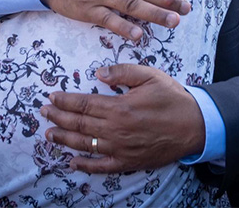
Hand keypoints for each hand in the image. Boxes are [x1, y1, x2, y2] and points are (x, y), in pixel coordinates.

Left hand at [40, 64, 204, 172]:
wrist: (195, 126)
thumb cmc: (172, 98)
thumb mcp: (150, 75)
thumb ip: (123, 71)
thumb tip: (98, 72)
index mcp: (120, 107)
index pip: (84, 104)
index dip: (65, 101)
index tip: (52, 97)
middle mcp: (116, 129)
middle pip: (80, 125)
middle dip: (59, 118)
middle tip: (43, 112)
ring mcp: (121, 148)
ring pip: (86, 145)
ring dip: (64, 140)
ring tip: (49, 135)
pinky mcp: (128, 162)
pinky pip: (102, 167)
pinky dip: (85, 166)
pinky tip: (72, 162)